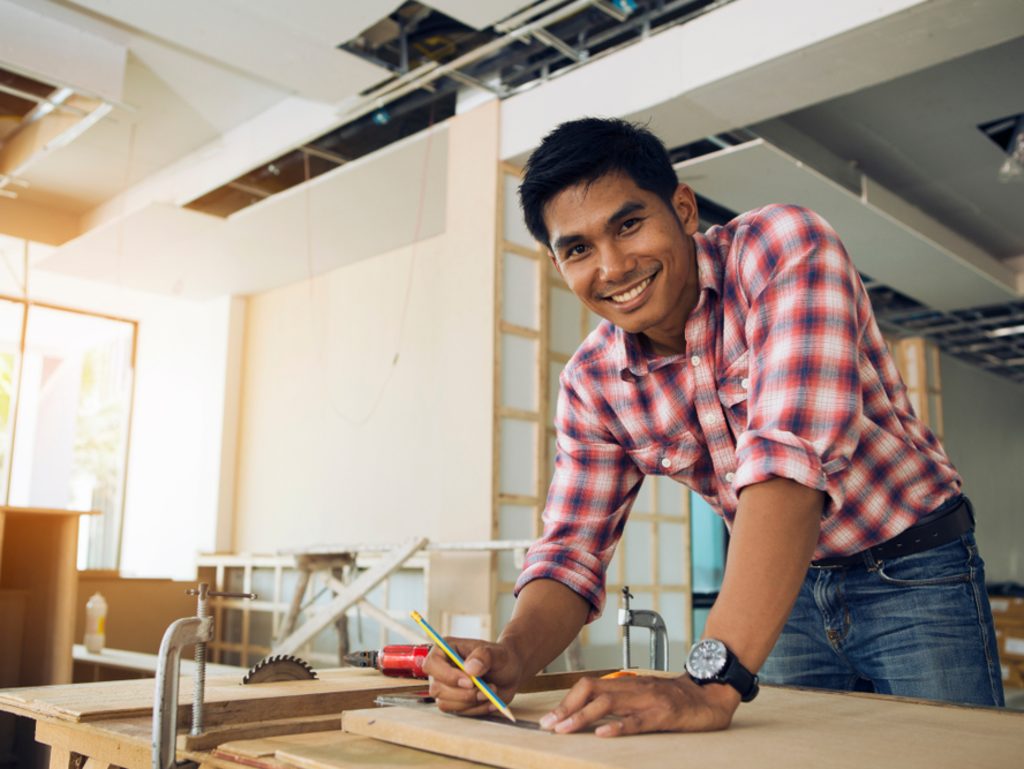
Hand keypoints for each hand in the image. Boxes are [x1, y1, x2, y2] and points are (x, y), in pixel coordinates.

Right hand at [423, 638, 523, 716]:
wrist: (510, 672)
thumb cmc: (501, 658)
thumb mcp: (497, 653)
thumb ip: (484, 656)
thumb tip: (470, 668)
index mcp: (445, 650)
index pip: (432, 664)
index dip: (447, 675)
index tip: (470, 681)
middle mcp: (441, 670)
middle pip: (437, 688)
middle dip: (463, 694)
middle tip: (487, 690)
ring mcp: (446, 688)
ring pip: (446, 704)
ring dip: (471, 702)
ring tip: (491, 692)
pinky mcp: (454, 702)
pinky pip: (458, 713)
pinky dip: (477, 709)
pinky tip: (491, 701)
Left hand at [538, 674, 739, 735]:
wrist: (711, 694)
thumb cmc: (676, 698)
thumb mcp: (644, 695)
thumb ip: (622, 701)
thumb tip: (591, 713)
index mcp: (627, 684)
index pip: (589, 686)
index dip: (567, 701)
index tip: (550, 718)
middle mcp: (634, 688)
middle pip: (592, 691)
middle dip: (567, 708)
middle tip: (549, 725)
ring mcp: (648, 700)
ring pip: (608, 704)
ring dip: (583, 717)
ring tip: (565, 729)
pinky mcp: (664, 715)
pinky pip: (638, 720)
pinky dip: (618, 726)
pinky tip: (603, 734)